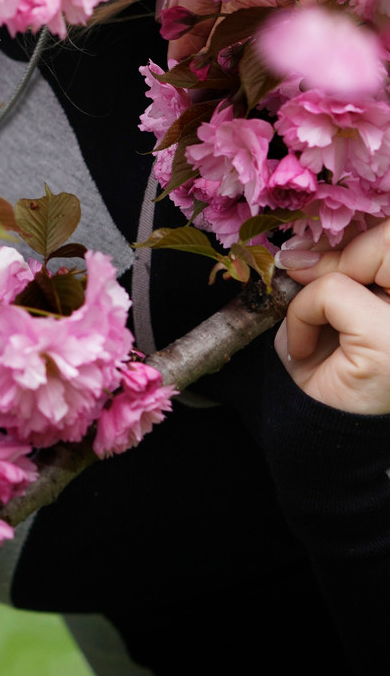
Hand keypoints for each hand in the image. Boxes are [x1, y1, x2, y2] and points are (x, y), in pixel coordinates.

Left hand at [276, 221, 389, 413]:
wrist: (324, 437)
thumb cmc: (332, 371)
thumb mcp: (337, 307)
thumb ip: (340, 268)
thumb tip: (306, 250)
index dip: (359, 239)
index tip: (313, 261)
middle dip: (343, 254)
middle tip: (308, 279)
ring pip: (373, 253)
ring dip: (327, 283)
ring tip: (317, 326)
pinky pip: (331, 290)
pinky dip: (303, 313)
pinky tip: (307, 350)